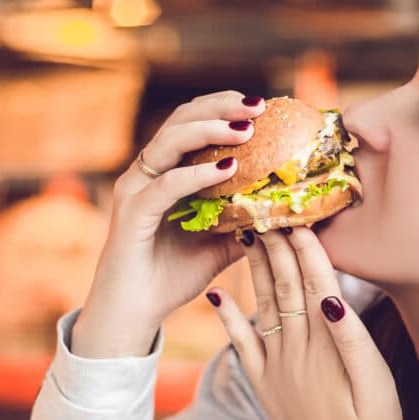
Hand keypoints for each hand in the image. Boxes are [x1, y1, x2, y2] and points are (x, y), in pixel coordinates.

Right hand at [72, 91, 265, 357]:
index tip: (263, 106)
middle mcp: (148, 173)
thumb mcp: (220, 246)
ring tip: (245, 129)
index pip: (193, 122)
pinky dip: (196, 173)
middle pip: (182, 119)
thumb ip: (245, 225)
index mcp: (166, 172)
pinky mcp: (132, 212)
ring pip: (170, 141)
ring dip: (210, 129)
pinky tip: (227, 169)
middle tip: (259, 105)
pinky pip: (166, 184)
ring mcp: (136, 189)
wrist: (135, 313)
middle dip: (221, 106)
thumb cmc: (172, 277)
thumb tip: (286, 214)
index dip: (225, 108)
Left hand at [206, 226, 402, 419]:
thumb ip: (353, 343)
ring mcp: (277, 370)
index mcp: (327, 349)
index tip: (299, 208)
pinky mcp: (266, 388)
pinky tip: (218, 296)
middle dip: (278, 242)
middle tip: (267, 201)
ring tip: (246, 231)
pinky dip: (230, 319)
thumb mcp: (377, 391)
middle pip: (285, 286)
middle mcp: (296, 353)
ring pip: (264, 306)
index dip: (307, 245)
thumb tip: (332, 295)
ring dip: (256, 268)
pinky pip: (242, 347)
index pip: (314, 283)